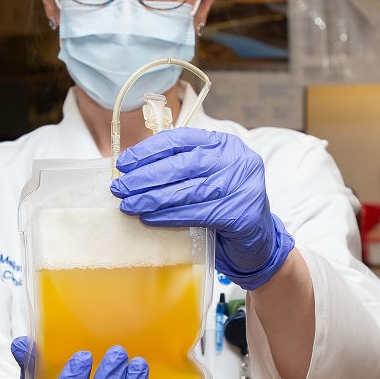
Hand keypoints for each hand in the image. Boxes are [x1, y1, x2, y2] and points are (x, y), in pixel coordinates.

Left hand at [110, 127, 294, 289]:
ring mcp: (242, 186)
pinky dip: (169, 217)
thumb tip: (133, 170)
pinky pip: (196, 214)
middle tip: (120, 187)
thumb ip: (180, 168)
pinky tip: (150, 218)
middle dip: (146, 176)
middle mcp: (236, 160)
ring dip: (152, 198)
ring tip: (129, 205)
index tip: (124, 162)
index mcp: (224, 144)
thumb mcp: (206, 177)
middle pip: (182, 164)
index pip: (181, 139)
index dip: (149, 150)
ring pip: (187, 190)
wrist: (259, 240)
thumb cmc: (225, 205)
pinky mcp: (241, 213)